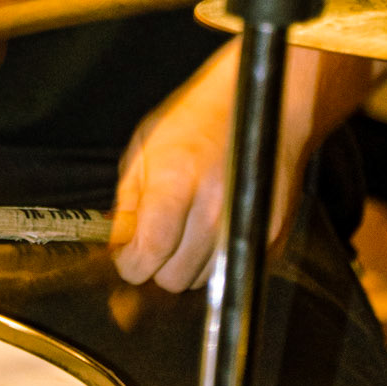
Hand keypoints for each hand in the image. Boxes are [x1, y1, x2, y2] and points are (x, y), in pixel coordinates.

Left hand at [110, 44, 304, 292]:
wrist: (260, 104)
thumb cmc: (198, 117)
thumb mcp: (146, 144)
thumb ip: (128, 199)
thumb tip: (116, 243)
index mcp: (178, 182)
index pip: (149, 253)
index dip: (130, 262)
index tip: (127, 254)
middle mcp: (214, 209)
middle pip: (174, 278)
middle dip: (158, 264)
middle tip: (157, 237)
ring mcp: (245, 224)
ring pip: (201, 281)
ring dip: (188, 264)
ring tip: (187, 226)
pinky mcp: (270, 235)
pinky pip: (229, 270)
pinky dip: (215, 259)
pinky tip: (213, 225)